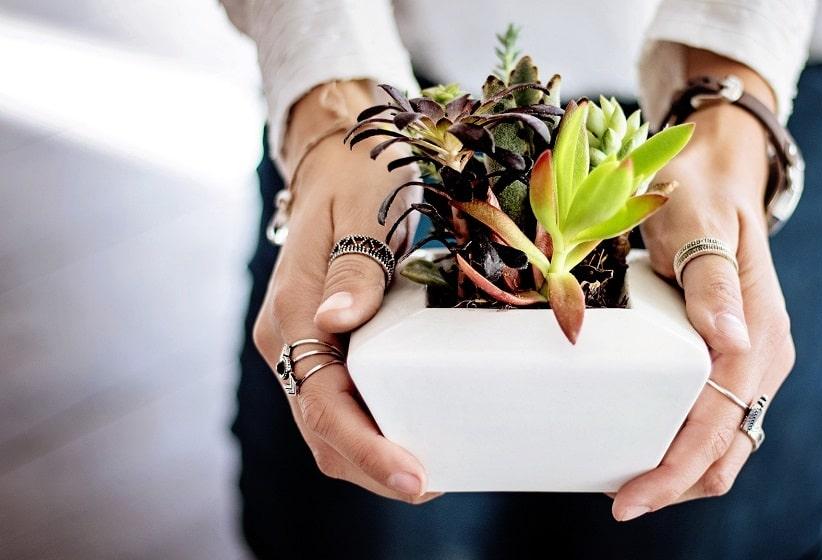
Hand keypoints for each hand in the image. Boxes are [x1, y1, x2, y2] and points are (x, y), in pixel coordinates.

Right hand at [252, 82, 437, 503]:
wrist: (337, 159)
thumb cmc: (356, 178)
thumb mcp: (362, 211)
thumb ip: (353, 268)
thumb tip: (336, 322)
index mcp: (291, 315)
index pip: (323, 404)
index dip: (368, 449)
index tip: (415, 478)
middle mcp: (289, 340)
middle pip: (323, 431)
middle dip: (373, 469)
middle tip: (433, 484)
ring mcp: (304, 345)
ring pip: (329, 426)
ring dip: (373, 458)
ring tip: (431, 473)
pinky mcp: (325, 345)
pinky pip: (343, 402)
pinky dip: (375, 430)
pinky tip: (415, 433)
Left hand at [612, 100, 794, 520]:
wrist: (718, 175)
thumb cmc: (700, 195)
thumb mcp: (699, 224)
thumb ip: (712, 280)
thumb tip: (730, 343)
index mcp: (758, 334)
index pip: (718, 424)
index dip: (676, 469)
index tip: (630, 498)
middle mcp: (763, 356)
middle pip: (726, 450)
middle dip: (675, 484)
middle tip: (620, 501)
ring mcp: (752, 359)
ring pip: (724, 443)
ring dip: (680, 471)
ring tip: (626, 484)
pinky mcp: (733, 358)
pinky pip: (715, 418)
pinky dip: (684, 445)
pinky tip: (646, 445)